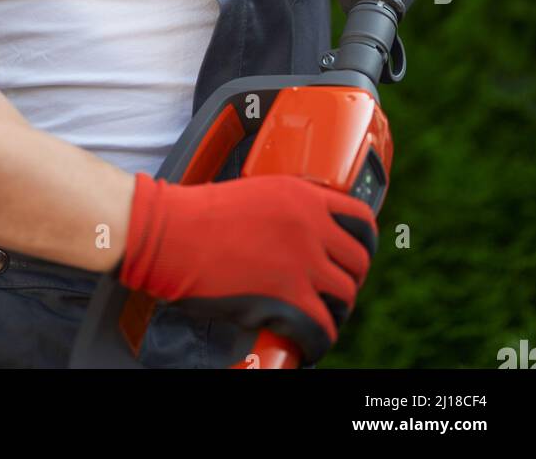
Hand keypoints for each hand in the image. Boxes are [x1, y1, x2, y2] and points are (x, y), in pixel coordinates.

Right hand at [118, 170, 377, 365]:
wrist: (171, 234)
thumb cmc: (199, 215)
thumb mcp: (255, 193)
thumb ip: (286, 210)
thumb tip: (298, 235)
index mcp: (303, 196)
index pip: (360, 218)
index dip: (364, 242)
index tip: (354, 254)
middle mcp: (311, 226)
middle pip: (359, 260)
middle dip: (349, 279)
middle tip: (331, 290)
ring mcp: (302, 262)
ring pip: (345, 296)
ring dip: (334, 310)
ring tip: (317, 317)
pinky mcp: (289, 297)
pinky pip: (323, 327)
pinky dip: (318, 341)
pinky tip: (307, 343)